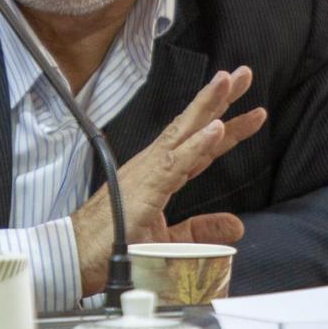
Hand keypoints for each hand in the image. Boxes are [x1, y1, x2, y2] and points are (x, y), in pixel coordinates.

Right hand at [70, 66, 266, 295]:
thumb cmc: (113, 245)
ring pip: (183, 133)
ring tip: (227, 82)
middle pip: (192, 127)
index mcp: (160, 174)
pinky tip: (215, 128)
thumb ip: (201, 229)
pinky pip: (176, 162)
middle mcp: (153, 165)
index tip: (251, 110)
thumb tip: (236, 225)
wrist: (76, 255)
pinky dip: (196, 143)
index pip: (198, 144)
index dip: (226, 126)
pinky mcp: (145, 187)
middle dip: (220, 99)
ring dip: (208, 106)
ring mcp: (148, 172)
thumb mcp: (169, 241)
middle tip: (243, 74)